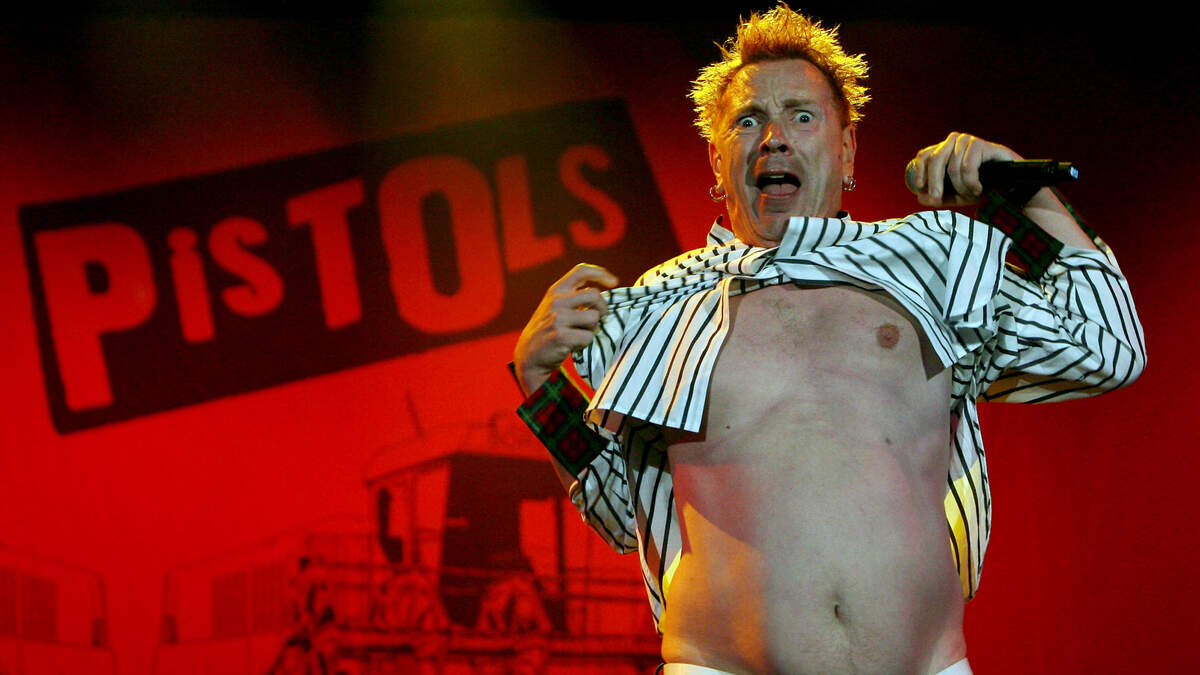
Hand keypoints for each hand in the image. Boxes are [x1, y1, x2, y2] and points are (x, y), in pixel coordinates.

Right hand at [513, 263, 617, 394]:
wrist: (529, 355)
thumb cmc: (549, 330)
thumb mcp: (555, 307)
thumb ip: (574, 297)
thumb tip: (605, 293)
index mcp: (556, 290)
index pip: (581, 271)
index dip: (600, 273)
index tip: (614, 282)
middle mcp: (556, 301)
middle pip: (594, 294)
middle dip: (602, 308)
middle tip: (598, 319)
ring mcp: (557, 318)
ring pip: (594, 317)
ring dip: (592, 328)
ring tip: (580, 334)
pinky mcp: (561, 336)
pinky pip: (588, 337)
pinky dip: (586, 343)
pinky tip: (574, 345)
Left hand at [905, 132, 1020, 205]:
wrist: (1010, 183)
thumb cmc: (981, 185)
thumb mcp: (957, 195)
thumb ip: (939, 197)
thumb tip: (920, 198)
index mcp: (944, 149)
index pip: (924, 155)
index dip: (920, 171)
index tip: (920, 188)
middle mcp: (954, 141)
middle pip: (935, 159)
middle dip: (934, 182)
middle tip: (937, 199)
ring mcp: (967, 140)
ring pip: (953, 167)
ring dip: (961, 187)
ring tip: (972, 194)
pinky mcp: (980, 144)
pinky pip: (968, 167)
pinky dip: (971, 183)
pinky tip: (979, 188)